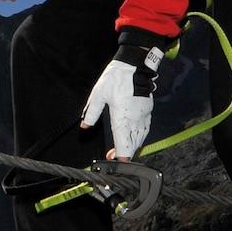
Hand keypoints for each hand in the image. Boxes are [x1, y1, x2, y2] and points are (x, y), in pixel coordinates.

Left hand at [82, 43, 163, 158]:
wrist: (135, 66)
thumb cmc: (115, 79)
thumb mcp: (98, 95)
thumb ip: (91, 113)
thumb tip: (84, 127)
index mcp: (122, 118)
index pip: (124, 145)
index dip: (121, 157)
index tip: (117, 164)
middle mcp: (135, 120)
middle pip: (133, 145)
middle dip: (123, 153)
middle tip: (112, 156)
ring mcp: (143, 116)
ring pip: (140, 138)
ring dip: (132, 146)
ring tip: (121, 149)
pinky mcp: (148, 111)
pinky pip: (145, 130)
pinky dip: (139, 137)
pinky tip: (134, 138)